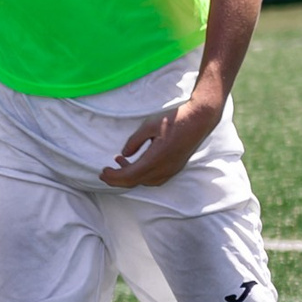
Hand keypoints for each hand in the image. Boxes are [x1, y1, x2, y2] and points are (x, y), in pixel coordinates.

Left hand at [101, 97, 220, 189]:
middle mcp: (163, 169)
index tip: (102, 172)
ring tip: (120, 161)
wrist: (199, 120)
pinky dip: (141, 175)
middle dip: (117, 179)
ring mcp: (171, 170)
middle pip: (135, 182)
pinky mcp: (174, 168)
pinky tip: (136, 164)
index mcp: (156, 159)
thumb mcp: (149, 125)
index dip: (113, 177)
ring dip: (130, 176)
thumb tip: (124, 154)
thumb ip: (134, 141)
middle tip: (105, 172)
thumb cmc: (175, 120)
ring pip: (145, 181)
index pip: (129, 175)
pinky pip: (154, 179)